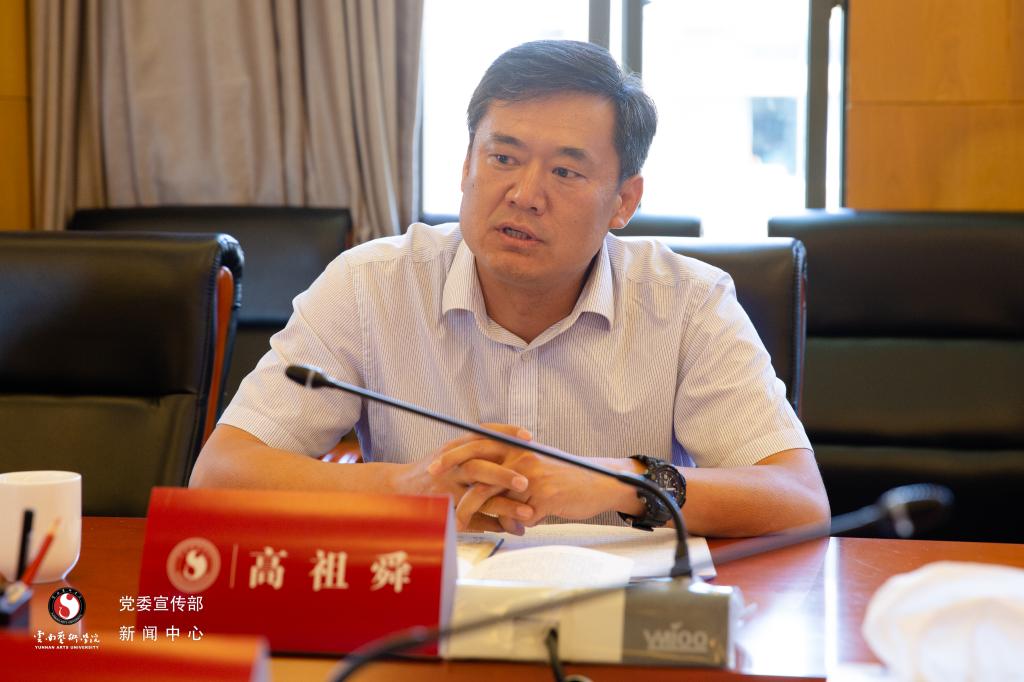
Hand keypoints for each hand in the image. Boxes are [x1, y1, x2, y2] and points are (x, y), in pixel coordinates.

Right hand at [399, 424, 535, 533]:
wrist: (399, 488)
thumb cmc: (434, 469)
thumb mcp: (451, 450)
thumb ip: (477, 446)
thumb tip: (517, 441)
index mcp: (454, 448)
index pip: (481, 435)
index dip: (505, 434)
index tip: (528, 437)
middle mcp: (449, 468)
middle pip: (477, 468)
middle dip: (503, 474)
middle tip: (527, 482)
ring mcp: (446, 491)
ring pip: (476, 498)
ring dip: (504, 505)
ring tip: (528, 513)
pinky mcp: (445, 511)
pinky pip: (471, 520)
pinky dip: (492, 524)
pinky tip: (510, 527)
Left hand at [429, 441, 629, 527]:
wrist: (599, 484)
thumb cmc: (565, 479)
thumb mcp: (535, 469)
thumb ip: (511, 478)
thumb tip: (490, 493)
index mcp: (518, 447)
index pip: (481, 442)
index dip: (457, 450)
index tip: (436, 460)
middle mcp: (522, 456)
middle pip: (478, 456)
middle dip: (451, 464)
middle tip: (431, 474)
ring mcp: (532, 475)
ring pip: (491, 491)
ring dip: (471, 507)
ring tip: (457, 521)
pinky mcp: (544, 495)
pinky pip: (517, 514)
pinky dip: (508, 525)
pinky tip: (506, 532)